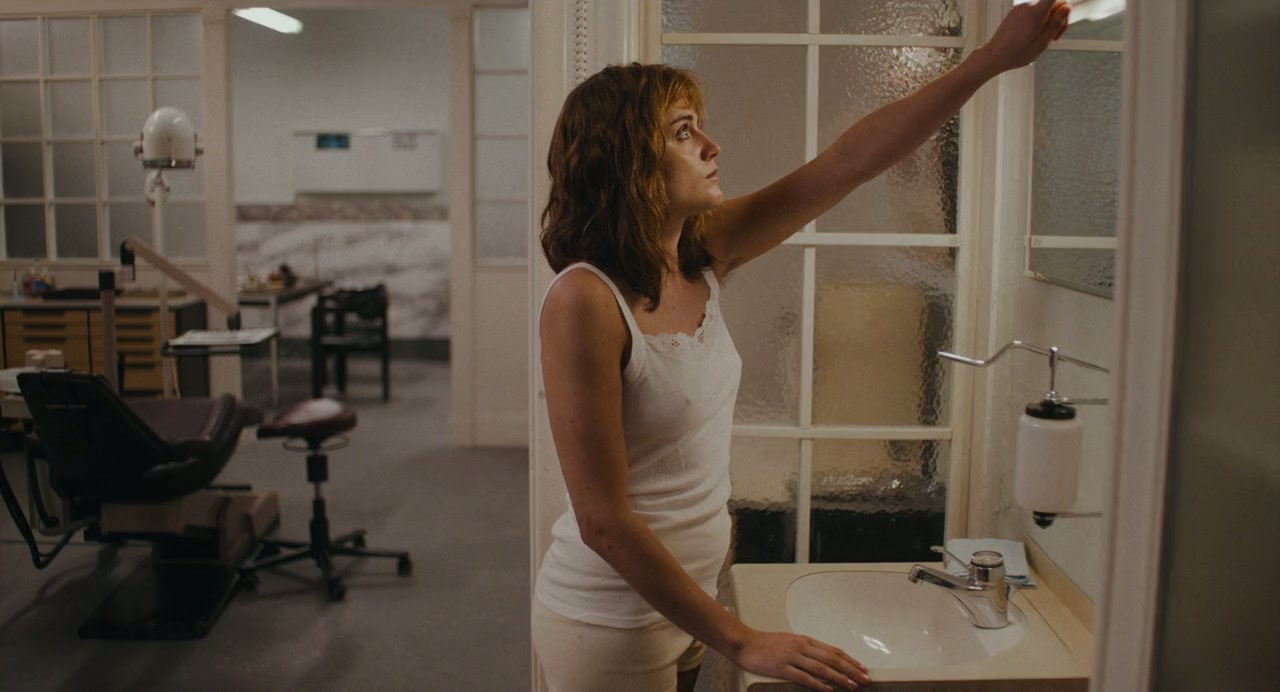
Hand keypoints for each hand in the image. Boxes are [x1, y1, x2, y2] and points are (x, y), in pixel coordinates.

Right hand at [733, 630, 872, 690]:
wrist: (744, 643)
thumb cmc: (764, 643)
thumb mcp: (789, 642)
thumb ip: (805, 649)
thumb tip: (821, 660)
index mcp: (804, 641)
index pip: (832, 651)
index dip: (849, 660)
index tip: (861, 668)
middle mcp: (801, 647)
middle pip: (832, 659)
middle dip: (851, 669)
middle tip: (865, 678)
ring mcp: (792, 657)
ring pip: (822, 668)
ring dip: (840, 677)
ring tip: (853, 685)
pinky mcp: (782, 667)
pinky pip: (804, 677)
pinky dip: (818, 684)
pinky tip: (828, 689)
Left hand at [979, 0, 1071, 74]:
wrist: (995, 56)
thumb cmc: (1017, 53)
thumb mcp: (1043, 42)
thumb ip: (1057, 23)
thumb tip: (1067, 7)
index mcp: (1036, 13)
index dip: (1063, 4)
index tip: (1065, 13)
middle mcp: (1027, 6)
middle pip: (1053, 3)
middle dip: (1059, 17)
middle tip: (1055, 36)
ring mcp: (1020, 8)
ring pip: (1043, 8)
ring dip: (1047, 20)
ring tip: (1042, 38)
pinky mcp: (1015, 12)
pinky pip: (1032, 11)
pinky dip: (1037, 20)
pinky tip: (1033, 35)